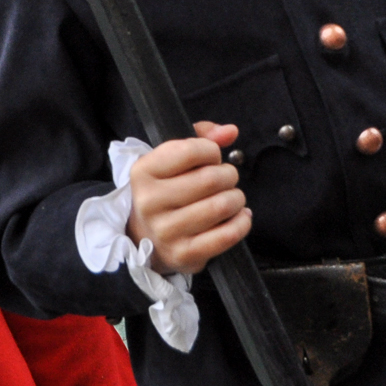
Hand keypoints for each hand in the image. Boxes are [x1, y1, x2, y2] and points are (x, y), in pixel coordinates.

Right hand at [127, 121, 250, 274]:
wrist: (145, 238)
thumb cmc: (165, 190)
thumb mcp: (171, 159)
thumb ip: (201, 137)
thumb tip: (230, 131)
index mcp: (144, 171)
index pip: (190, 151)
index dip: (211, 151)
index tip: (212, 157)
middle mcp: (150, 202)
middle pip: (211, 179)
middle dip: (228, 175)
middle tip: (226, 179)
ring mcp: (166, 231)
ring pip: (221, 206)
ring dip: (236, 198)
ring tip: (232, 198)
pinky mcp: (184, 254)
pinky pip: (227, 235)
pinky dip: (242, 222)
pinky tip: (239, 216)